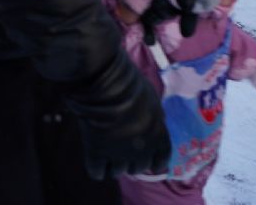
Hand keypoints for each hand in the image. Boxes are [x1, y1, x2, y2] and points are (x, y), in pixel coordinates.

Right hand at [68, 54, 170, 180]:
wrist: (104, 84)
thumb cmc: (128, 82)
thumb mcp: (150, 97)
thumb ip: (153, 114)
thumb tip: (152, 119)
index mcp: (158, 135)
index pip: (161, 158)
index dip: (154, 161)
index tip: (150, 163)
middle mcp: (141, 149)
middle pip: (138, 167)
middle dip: (131, 161)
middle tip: (122, 151)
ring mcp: (119, 154)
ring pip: (118, 172)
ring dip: (114, 165)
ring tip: (106, 155)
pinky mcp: (97, 153)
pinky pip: (97, 172)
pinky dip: (96, 169)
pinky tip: (93, 162)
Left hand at [119, 0, 218, 46]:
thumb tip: (187, 7)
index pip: (189, 9)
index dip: (189, 21)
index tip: (186, 33)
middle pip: (169, 14)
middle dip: (163, 12)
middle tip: (155, 1)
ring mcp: (151, 0)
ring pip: (155, 18)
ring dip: (152, 19)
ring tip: (145, 9)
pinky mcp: (137, 2)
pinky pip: (143, 21)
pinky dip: (146, 32)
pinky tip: (148, 40)